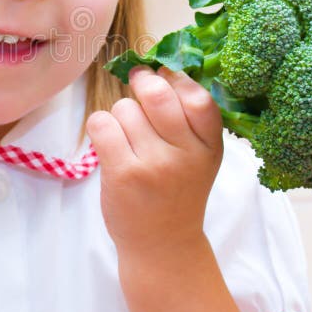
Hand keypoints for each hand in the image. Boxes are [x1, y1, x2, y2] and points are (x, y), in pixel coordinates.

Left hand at [86, 66, 223, 258]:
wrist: (162, 245)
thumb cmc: (177, 191)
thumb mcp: (200, 157)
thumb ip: (188, 117)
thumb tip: (158, 66)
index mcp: (210, 145)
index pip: (196, 95)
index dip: (174, 78)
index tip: (163, 77)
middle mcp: (185, 154)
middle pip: (155, 92)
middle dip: (142, 82)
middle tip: (138, 85)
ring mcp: (154, 164)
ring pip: (123, 107)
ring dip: (120, 115)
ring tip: (129, 140)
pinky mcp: (123, 174)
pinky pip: (101, 123)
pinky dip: (100, 127)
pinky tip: (110, 145)